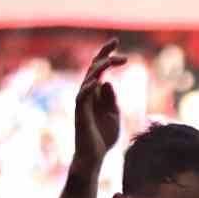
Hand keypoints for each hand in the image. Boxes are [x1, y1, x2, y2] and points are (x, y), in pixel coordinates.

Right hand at [74, 38, 126, 166]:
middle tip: (116, 42)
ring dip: (100, 67)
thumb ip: (112, 100)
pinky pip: (82, 96)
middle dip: (104, 54)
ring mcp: (82, 101)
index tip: (119, 46)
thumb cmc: (103, 138)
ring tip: (113, 60)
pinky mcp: (80, 112)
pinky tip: (98, 81)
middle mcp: (87, 93)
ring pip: (88, 78)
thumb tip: (108, 83)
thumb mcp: (114, 116)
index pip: (101, 69)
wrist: (94, 156)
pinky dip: (89, 88)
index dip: (108, 56)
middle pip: (93, 68)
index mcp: (97, 93)